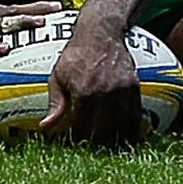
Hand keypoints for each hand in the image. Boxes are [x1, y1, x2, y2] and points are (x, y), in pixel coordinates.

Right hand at [0, 0, 59, 74]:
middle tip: (56, 8)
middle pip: (11, 10)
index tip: (52, 6)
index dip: (32, 6)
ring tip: (39, 23)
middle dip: (35, 8)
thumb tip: (0, 35)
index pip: (11, 7)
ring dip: (20, 22)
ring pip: (0, 24)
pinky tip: (6, 47)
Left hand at [41, 26, 141, 144]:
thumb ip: (55, 103)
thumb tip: (46, 126)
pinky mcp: (134, 87)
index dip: (78, 140)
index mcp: (83, 93)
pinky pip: (136, 115)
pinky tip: (129, 140)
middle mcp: (104, 93)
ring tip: (110, 149)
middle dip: (97, 144)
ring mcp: (121, 91)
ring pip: (121, 127)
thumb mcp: (58, 76)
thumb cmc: (74, 55)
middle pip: (104, 132)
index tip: (76, 146)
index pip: (82, 128)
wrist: (101, 33)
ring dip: (116, 141)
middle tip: (93, 151)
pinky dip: (133, 130)